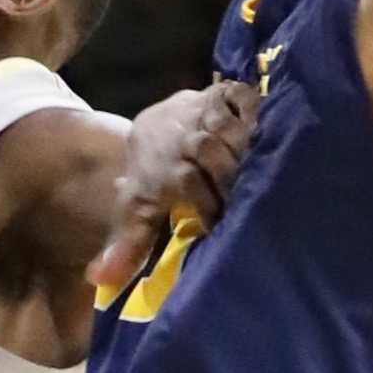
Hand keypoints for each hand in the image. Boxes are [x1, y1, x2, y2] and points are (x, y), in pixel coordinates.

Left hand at [93, 75, 259, 295]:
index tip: (221, 225)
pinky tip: (272, 137)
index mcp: (166, 166)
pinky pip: (248, 102)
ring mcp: (208, 111)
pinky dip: (260, 116)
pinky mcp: (227, 93)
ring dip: (251, 152)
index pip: (189, 182)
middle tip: (251, 202)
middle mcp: (186, 136)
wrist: (153, 124)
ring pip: (235, 130)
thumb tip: (99, 280)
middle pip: (215, 155)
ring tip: (268, 175)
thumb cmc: (153, 176)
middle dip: (233, 178)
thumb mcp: (138, 209)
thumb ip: (128, 245)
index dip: (209, 206)